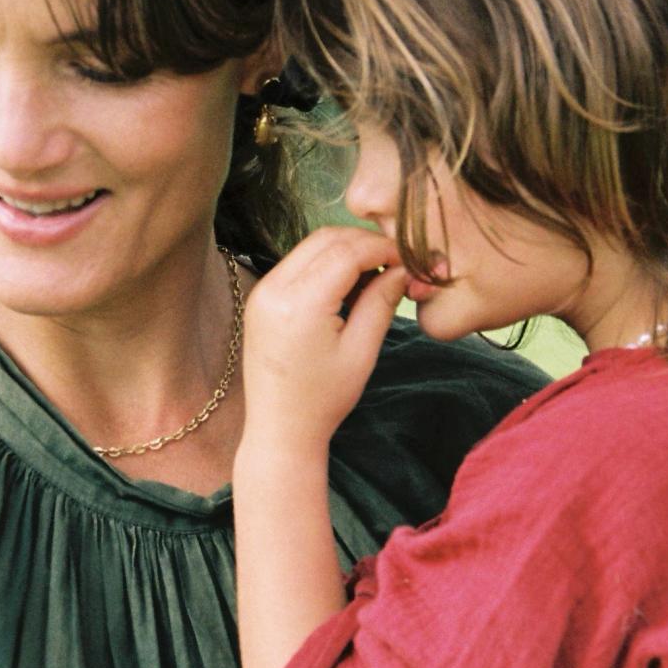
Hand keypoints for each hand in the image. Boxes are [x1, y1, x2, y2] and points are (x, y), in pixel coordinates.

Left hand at [240, 226, 409, 453]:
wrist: (280, 428)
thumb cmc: (323, 399)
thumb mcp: (361, 351)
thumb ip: (381, 302)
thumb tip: (403, 268)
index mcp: (299, 304)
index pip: (347, 251)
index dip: (382, 248)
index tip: (407, 258)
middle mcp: (274, 290)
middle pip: (326, 239)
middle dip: (364, 243)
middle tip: (394, 262)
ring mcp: (262, 292)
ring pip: (310, 247)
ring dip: (345, 251)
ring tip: (374, 275)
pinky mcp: (260, 298)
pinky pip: (298, 264)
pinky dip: (326, 264)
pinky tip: (348, 285)